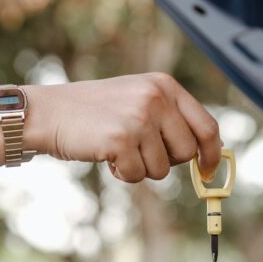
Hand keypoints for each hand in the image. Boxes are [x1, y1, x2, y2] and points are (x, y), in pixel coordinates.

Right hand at [22, 73, 221, 182]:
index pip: (207, 125)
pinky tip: (105, 155)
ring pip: (162, 169)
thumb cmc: (94, 112)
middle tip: (139, 151)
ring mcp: (139, 118)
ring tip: (117, 149)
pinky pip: (137, 175)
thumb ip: (169, 118)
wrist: (50, 112)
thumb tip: (206, 152)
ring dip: (140, 168)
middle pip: (186, 152)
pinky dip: (122, 173)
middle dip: (166, 161)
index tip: (209, 170)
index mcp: (164, 85)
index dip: (212, 153)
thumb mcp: (137, 100)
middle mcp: (156, 98)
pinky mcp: (121, 139)